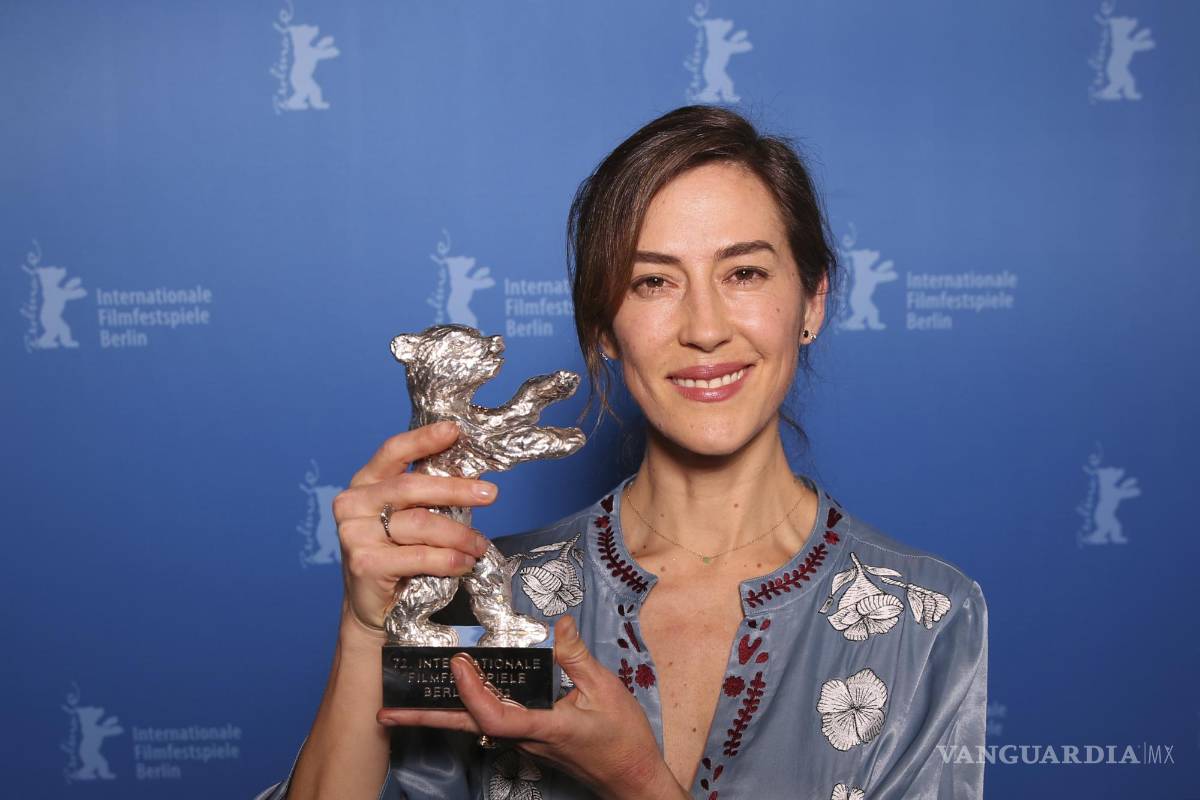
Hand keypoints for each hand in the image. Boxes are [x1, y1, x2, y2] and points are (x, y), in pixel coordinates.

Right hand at [333, 421, 495, 638]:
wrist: (372, 607)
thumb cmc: (397, 555)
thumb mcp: (408, 517)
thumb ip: (428, 496)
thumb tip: (475, 479)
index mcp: (365, 483)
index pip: (394, 451)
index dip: (423, 439)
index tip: (454, 430)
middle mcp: (353, 503)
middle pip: (411, 487)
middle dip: (456, 489)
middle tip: (490, 494)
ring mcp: (354, 533)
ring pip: (420, 524)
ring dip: (459, 534)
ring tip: (479, 545)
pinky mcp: (364, 563)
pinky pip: (418, 556)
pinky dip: (448, 559)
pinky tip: (464, 564)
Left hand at [376, 616, 685, 799]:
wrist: (631, 777)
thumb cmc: (622, 738)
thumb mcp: (606, 689)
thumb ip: (577, 656)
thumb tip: (559, 623)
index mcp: (543, 727)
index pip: (494, 716)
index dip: (471, 692)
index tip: (459, 663)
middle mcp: (525, 738)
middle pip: (467, 727)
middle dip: (426, 718)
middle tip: (387, 710)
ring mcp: (524, 741)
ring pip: (474, 726)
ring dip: (440, 713)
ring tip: (406, 702)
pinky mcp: (528, 739)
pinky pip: (490, 723)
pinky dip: (467, 708)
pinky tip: (456, 696)